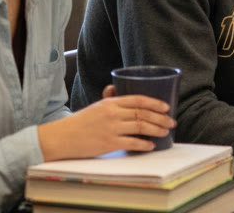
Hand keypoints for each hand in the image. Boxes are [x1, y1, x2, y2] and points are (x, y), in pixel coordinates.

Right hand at [37, 84, 174, 160]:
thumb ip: (108, 98)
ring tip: (164, 132)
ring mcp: (111, 128)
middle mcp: (112, 113)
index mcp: (111, 102)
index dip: (155, 103)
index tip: (167, 107)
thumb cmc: (80, 122)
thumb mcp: (96, 106)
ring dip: (156, 129)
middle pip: (143, 113)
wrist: (61, 138)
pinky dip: (144, 144)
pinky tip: (151, 145)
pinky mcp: (108, 143)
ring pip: (141, 127)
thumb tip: (115, 87)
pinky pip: (132, 143)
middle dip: (161, 118)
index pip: (138, 100)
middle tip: (171, 122)